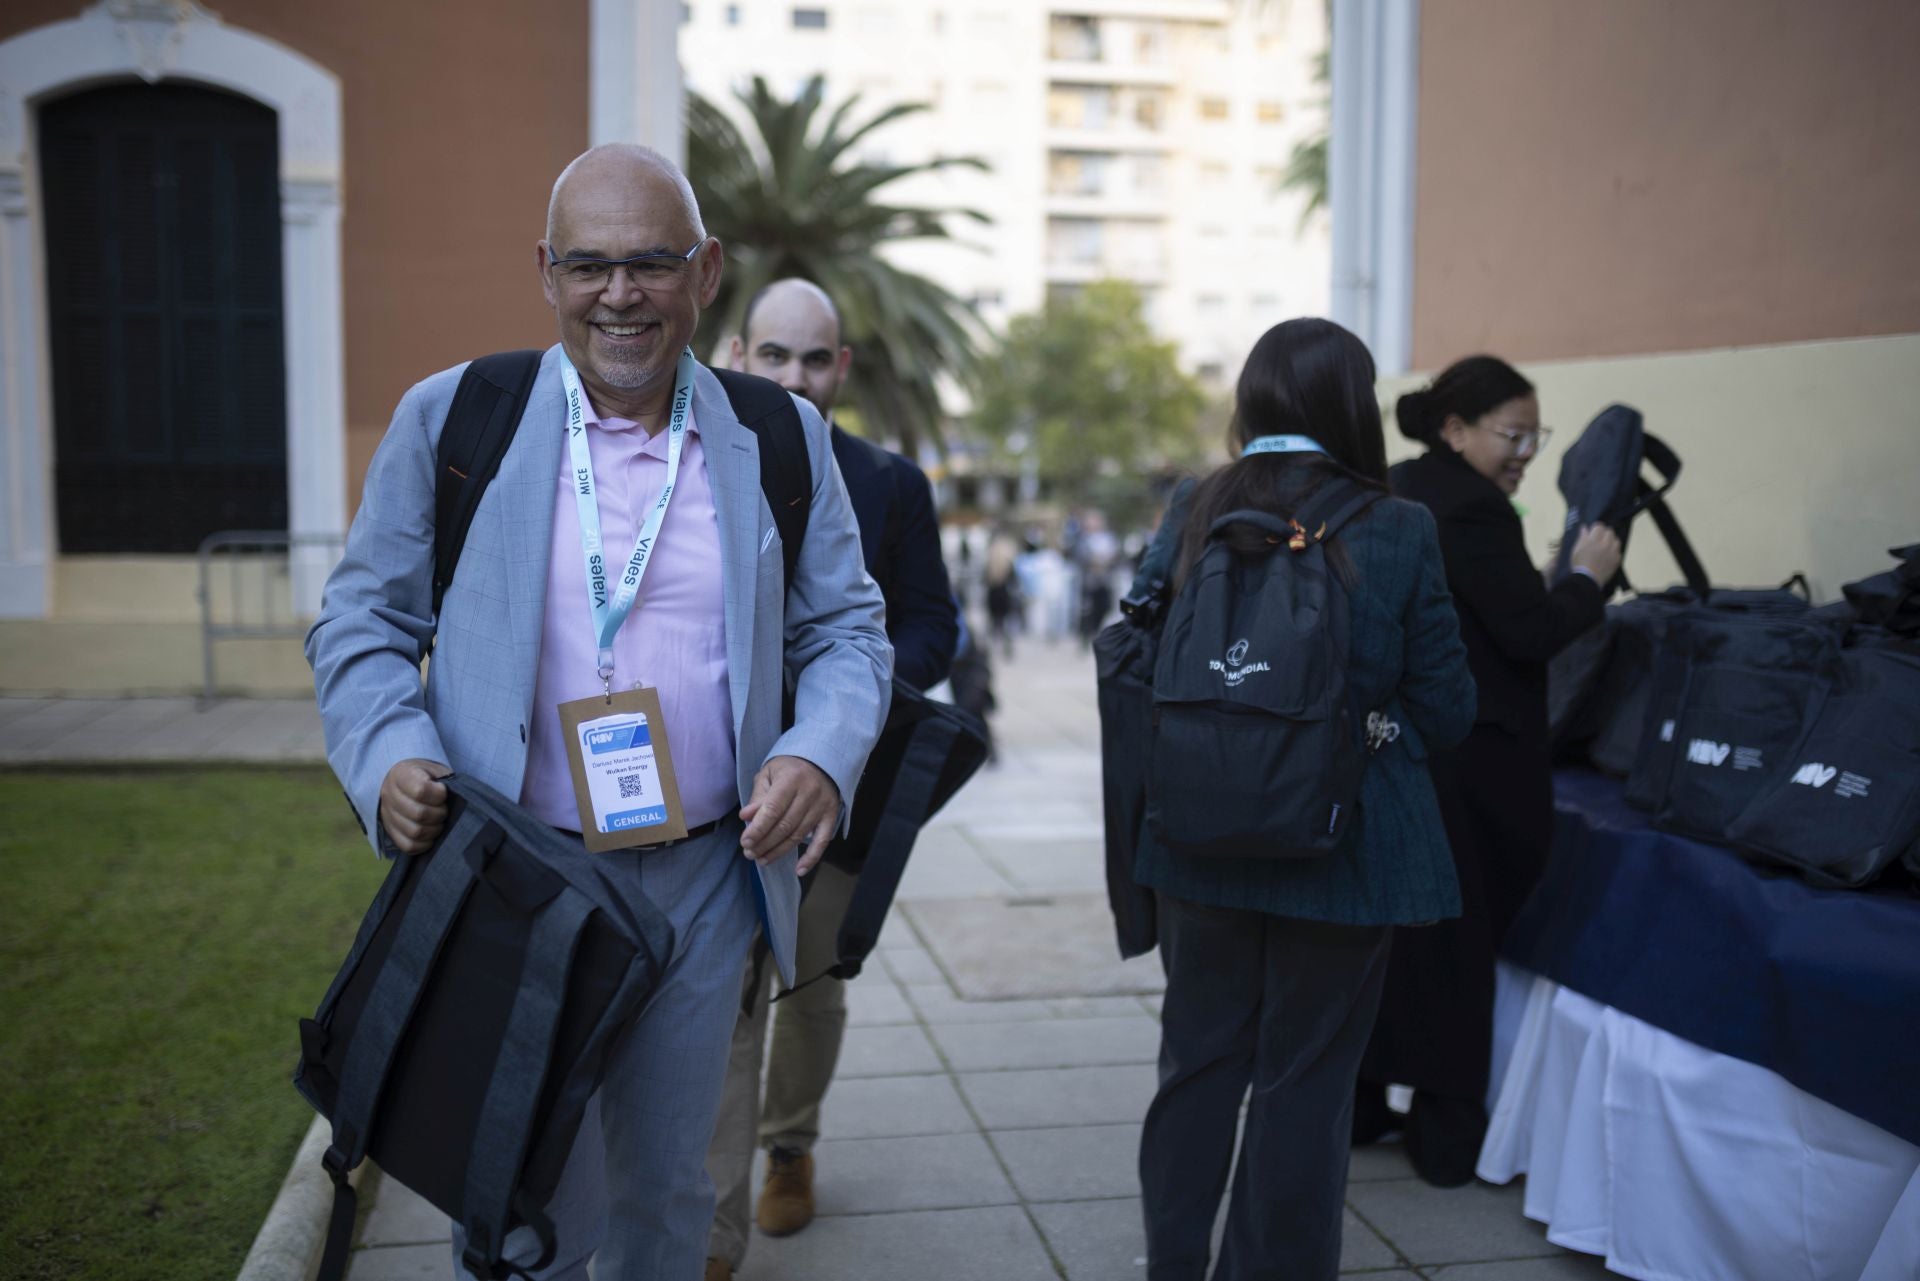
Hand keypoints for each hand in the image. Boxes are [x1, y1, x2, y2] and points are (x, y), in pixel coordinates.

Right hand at [379, 758, 451, 853]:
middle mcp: (389, 794)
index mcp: (401, 774)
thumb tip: (452, 800)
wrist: (405, 782)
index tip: (442, 792)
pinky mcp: (390, 832)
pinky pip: (408, 846)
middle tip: (443, 809)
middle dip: (439, 814)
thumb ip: (443, 781)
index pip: (420, 791)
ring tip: (438, 821)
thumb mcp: (435, 769)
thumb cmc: (427, 776)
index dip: (438, 795)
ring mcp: (387, 815)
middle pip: (419, 814)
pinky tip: (430, 834)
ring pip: (415, 832)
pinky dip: (425, 844)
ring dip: (434, 829)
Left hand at [739, 755, 840, 873]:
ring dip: (779, 851)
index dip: (758, 828)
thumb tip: (746, 818)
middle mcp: (809, 793)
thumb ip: (759, 796)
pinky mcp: (831, 816)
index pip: (773, 808)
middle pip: (785, 825)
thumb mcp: (769, 774)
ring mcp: (822, 806)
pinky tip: (798, 870)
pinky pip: (822, 841)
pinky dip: (811, 858)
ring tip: (762, 860)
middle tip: (750, 854)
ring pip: (799, 835)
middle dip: (765, 843)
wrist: (821, 760)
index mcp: (791, 779)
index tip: (745, 842)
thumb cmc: (789, 768)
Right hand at [1570, 523, 1622, 585]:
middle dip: (1605, 532)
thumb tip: (1585, 527)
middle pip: (1609, 532)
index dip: (1596, 527)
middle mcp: (1605, 544)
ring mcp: (1613, 552)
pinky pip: (1618, 551)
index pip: (1599, 526)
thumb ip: (1582, 538)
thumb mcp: (1576, 549)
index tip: (1593, 530)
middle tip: (1600, 537)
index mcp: (1594, 540)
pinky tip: (1609, 554)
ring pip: (1616, 540)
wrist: (1588, 579)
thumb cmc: (1579, 564)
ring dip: (1611, 540)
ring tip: (1606, 544)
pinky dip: (1614, 550)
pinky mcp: (1617, 560)